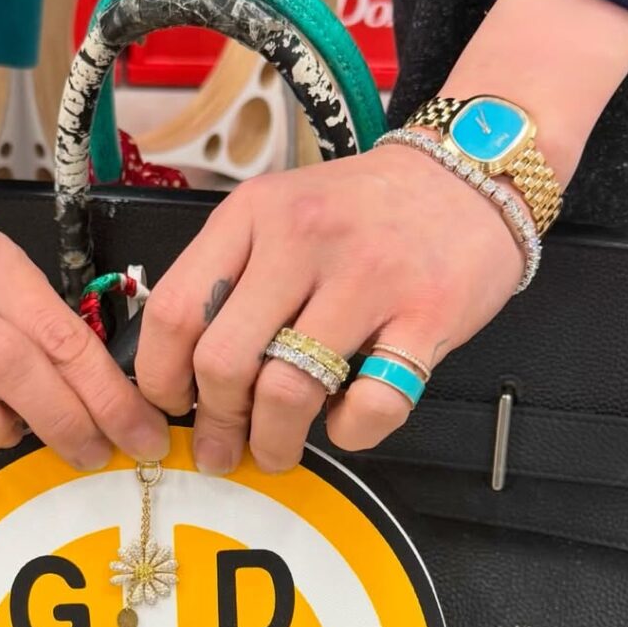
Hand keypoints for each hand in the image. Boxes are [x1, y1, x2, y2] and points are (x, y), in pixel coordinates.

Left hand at [135, 143, 523, 473]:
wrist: (468, 175)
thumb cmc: (360, 213)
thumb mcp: (277, 216)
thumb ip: (229, 279)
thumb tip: (184, 374)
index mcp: (253, 215)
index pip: (174, 311)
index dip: (159, 378)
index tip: (171, 406)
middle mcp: (304, 240)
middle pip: (224, 361)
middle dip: (215, 424)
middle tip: (221, 448)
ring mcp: (369, 278)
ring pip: (289, 391)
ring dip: (272, 442)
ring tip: (274, 451)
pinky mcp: (428, 316)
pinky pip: (371, 405)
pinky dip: (349, 432)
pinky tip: (345, 421)